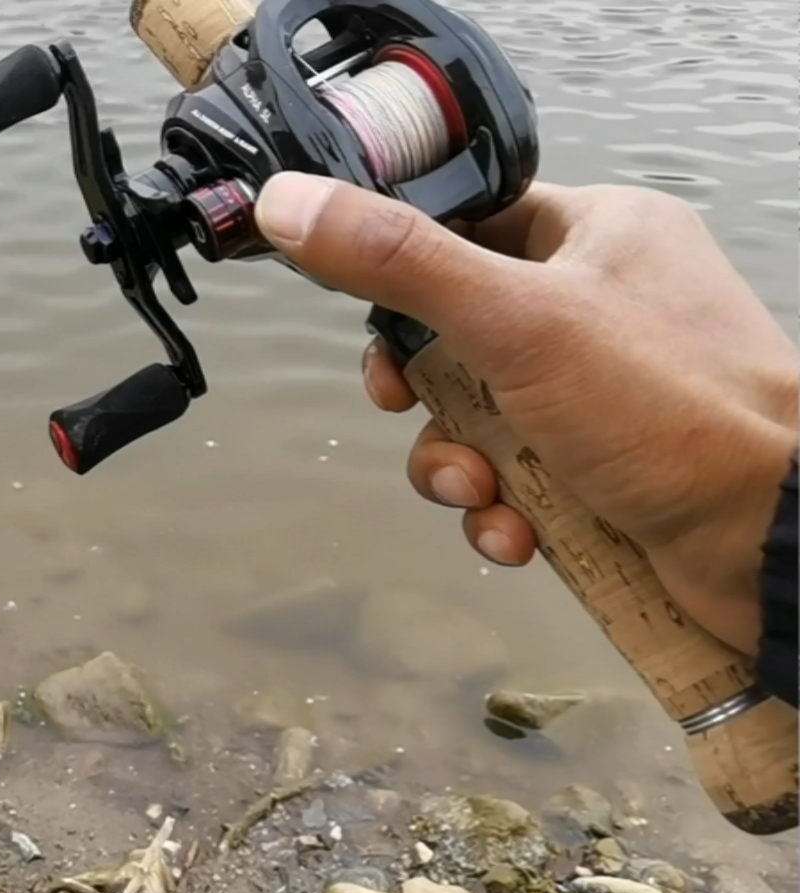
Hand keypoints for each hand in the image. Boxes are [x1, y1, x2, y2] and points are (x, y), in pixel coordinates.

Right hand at [252, 174, 799, 655]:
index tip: (379, 330)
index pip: (473, 227)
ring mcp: (607, 396)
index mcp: (602, 236)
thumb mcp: (516, 320)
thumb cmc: (679, 411)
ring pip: (479, 422)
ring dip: (458, 467)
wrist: (775, 538)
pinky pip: (517, 482)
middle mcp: (606, 308)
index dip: (408, 281)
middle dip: (429, 400)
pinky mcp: (607, 470)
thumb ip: (399, 263)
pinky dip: (501, 512)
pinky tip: (519, 534)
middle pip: (459, 338)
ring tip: (484, 493)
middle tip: (417, 414)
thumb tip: (293, 203)